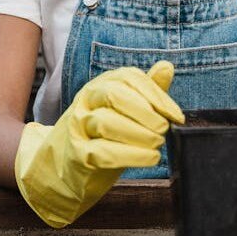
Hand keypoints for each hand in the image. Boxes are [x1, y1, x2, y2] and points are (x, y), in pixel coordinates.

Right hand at [14, 61, 183, 227]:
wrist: (60, 169)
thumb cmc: (101, 137)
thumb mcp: (124, 110)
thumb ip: (146, 90)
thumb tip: (167, 66)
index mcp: (101, 86)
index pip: (129, 78)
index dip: (156, 95)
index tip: (176, 116)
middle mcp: (87, 101)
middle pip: (114, 94)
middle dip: (145, 112)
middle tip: (163, 129)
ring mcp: (79, 127)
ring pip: (106, 122)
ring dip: (139, 134)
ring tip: (157, 144)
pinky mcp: (76, 155)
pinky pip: (101, 152)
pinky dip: (130, 155)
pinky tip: (149, 158)